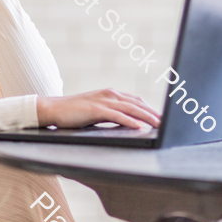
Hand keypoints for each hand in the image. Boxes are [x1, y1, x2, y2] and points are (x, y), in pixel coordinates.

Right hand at [36, 89, 160, 128]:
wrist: (52, 109)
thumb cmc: (74, 113)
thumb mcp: (97, 112)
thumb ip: (112, 115)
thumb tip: (130, 124)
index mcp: (110, 94)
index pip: (136, 101)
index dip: (151, 109)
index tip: (163, 118)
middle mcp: (109, 94)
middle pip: (137, 103)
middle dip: (154, 113)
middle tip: (168, 124)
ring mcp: (102, 100)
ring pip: (131, 108)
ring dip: (147, 117)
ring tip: (160, 125)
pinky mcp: (95, 109)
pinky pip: (117, 115)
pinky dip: (130, 121)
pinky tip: (140, 127)